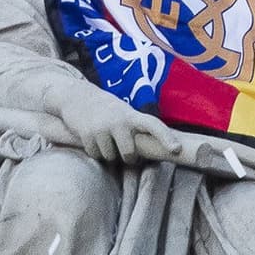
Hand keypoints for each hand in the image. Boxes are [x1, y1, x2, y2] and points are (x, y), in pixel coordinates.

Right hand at [62, 92, 181, 165]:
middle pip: (129, 154)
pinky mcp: (87, 134)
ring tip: (105, 139)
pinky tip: (93, 139)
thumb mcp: (124, 112)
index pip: (153, 124)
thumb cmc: (107, 109)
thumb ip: (135, 128)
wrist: (78, 96)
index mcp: (131, 115)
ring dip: (108, 154)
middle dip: (128, 158)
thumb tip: (152, 150)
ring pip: (111, 157)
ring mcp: (102, 127)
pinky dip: (95, 152)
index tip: (176, 149)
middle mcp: (118, 121)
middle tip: (125, 152)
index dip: (166, 137)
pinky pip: (96, 155)